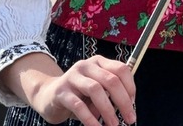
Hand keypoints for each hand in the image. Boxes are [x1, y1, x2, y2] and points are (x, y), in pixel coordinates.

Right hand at [22, 55, 136, 125]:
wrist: (49, 96)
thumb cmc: (78, 94)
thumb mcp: (96, 89)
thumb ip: (110, 93)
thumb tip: (128, 108)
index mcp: (98, 62)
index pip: (121, 69)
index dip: (130, 88)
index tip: (133, 105)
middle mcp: (85, 65)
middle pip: (110, 80)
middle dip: (123, 102)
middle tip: (130, 119)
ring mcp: (72, 77)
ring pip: (95, 90)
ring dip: (108, 110)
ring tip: (114, 125)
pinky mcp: (61, 91)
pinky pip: (78, 105)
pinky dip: (90, 119)